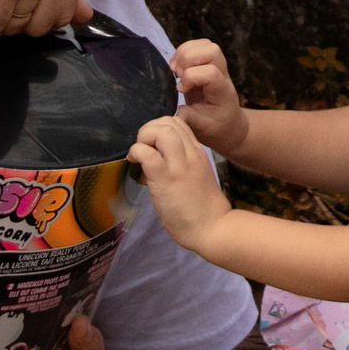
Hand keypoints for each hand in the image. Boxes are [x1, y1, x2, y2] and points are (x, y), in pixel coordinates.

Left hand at [128, 115, 231, 255]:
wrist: (213, 228)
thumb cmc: (201, 208)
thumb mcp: (194, 177)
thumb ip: (177, 165)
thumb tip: (150, 161)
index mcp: (197, 152)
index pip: (178, 122)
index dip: (160, 128)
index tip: (153, 146)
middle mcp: (190, 154)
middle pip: (168, 121)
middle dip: (149, 129)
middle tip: (143, 148)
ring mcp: (178, 165)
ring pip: (160, 131)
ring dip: (144, 137)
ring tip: (139, 155)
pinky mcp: (165, 179)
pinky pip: (146, 153)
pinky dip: (136, 153)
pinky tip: (135, 164)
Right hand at [168, 40, 249, 154]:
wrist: (227, 123)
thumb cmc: (215, 127)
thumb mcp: (202, 129)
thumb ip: (189, 119)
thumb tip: (174, 111)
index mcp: (222, 91)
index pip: (212, 72)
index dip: (191, 76)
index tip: (181, 90)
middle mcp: (222, 74)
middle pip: (211, 50)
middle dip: (188, 59)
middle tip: (178, 75)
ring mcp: (216, 65)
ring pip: (203, 44)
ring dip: (184, 53)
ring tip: (176, 71)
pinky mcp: (206, 62)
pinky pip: (196, 46)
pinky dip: (182, 52)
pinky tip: (178, 69)